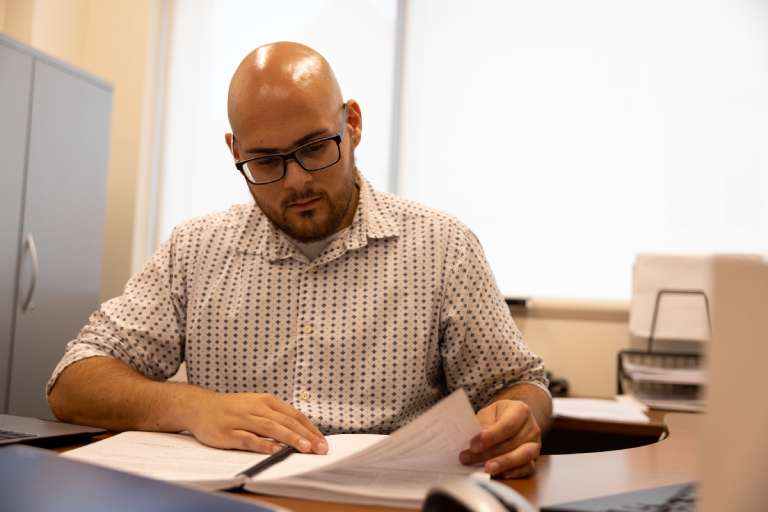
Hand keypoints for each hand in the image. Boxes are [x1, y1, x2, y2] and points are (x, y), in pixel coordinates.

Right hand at [184, 390, 326, 454]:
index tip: (323, 441)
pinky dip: (262, 444)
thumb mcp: (257, 406)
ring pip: (270, 428)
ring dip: (290, 437)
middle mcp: (256, 408)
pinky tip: (274, 450)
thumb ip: (276, 417)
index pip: (294, 415)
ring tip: (304, 447)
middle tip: (320, 447)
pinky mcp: (228, 433)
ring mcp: (242, 419)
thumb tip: (301, 432)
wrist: (200, 406)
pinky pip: (248, 438)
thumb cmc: (232, 408)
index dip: (310, 428)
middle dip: (305, 435)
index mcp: (266, 401)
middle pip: (286, 421)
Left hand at [459, 399, 540, 478]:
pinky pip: (526, 469)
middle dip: (488, 453)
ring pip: (522, 457)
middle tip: (469, 458)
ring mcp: (534, 445)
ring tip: (486, 469)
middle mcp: (531, 428)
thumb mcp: (488, 414)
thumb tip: (474, 443)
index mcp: (521, 410)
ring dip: (502, 464)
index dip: (490, 436)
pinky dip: (513, 473)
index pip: (507, 425)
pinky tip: (499, 474)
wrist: (512, 420)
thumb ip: (483, 426)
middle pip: (512, 443)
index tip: (473, 445)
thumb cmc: (498, 416)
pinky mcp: (534, 460)